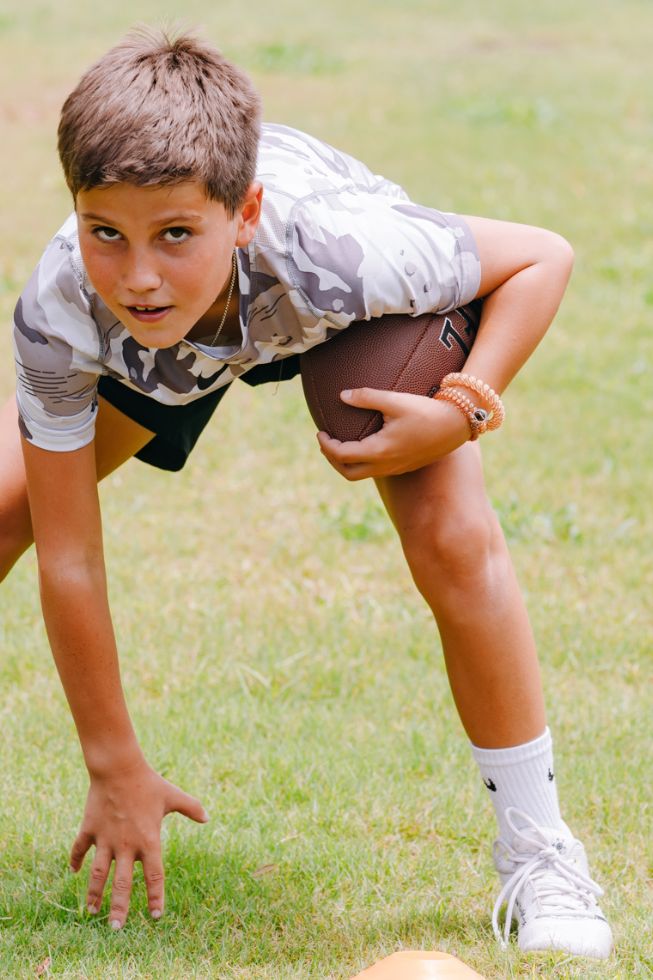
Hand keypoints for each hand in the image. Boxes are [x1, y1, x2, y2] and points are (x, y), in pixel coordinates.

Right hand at [69, 760, 207, 927]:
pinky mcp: (90, 829)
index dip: (155, 897)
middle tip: (116, 928)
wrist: (119, 767)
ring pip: (98, 874)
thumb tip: (208, 818)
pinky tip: (74, 872)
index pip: (154, 877)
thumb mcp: (172, 796)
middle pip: (122, 884)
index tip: (155, 916)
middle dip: (119, 908)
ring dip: (94, 894)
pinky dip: (75, 860)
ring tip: (91, 912)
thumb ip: (191, 808)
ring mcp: (105, 839)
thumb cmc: (149, 783)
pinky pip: (79, 849)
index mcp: (149, 841)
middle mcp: (126, 845)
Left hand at [316, 387, 471, 480]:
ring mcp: (396, 469)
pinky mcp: (405, 467)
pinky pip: (376, 471)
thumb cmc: (427, 411)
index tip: (320, 432)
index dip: (326, 445)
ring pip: (362, 475)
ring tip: (342, 445)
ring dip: (347, 463)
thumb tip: (342, 395)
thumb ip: (366, 397)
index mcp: (380, 450)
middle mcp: (386, 465)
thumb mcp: (395, 400)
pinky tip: (365, 446)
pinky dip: (363, 462)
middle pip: (348, 473)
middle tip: (326, 442)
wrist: (458, 425)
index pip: (342, 455)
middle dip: (332, 459)